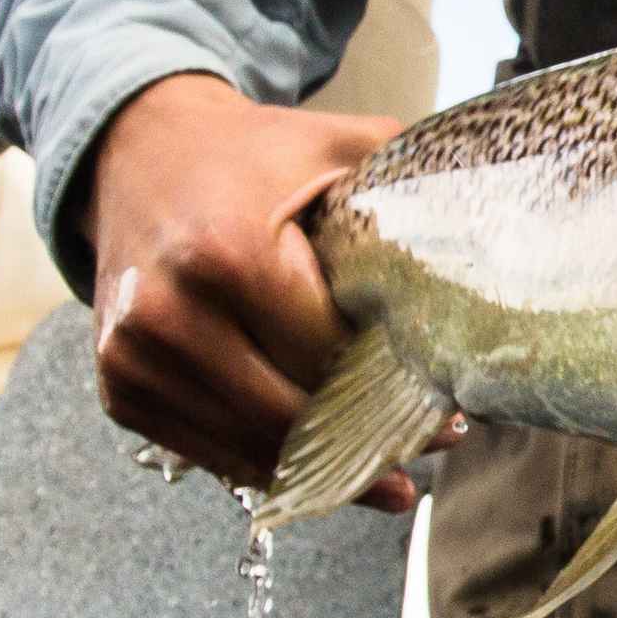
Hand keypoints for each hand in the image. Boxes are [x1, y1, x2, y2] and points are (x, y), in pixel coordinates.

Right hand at [85, 72, 433, 508]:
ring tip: (395, 472)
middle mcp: (168, 315)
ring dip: (324, 466)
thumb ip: (409, 183)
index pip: (326, 356)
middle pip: (290, 414)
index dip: (394, 380)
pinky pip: (209, 450)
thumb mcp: (335, 146)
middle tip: (437, 442)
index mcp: (227, 254)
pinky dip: (268, 460)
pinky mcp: (119, 389)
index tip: (450, 397)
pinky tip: (323, 467)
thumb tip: (497, 233)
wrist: (135, 152)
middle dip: (368, 434)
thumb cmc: (249, 154)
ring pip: (251, 448)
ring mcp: (134, 360)